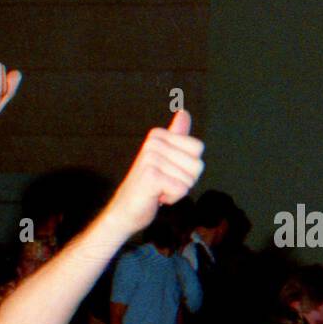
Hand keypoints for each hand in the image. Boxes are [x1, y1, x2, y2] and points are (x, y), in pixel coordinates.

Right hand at [108, 110, 203, 234]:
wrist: (124, 211)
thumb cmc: (149, 187)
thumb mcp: (166, 158)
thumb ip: (176, 136)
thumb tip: (184, 112)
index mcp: (158, 135)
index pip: (198, 148)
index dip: (188, 167)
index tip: (169, 171)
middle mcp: (153, 143)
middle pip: (197, 164)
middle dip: (185, 180)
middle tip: (163, 183)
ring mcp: (151, 158)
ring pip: (190, 179)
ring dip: (177, 190)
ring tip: (158, 189)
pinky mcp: (151, 176)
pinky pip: (181, 189)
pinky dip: (172, 198)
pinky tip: (155, 196)